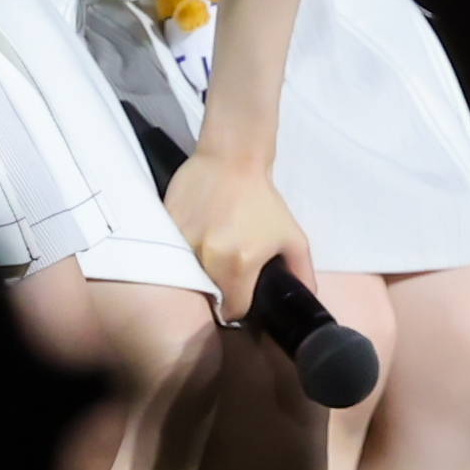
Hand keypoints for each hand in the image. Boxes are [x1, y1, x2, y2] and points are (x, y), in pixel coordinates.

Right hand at [165, 148, 305, 319]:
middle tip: (225, 271)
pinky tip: (195, 236)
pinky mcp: (166, 227)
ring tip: (209, 252)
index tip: (239, 294)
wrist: (232, 158)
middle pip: (208, 295)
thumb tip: (304, 298)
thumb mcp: (292, 237)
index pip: (232, 311)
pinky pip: (170, 253)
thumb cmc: (262, 200)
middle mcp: (207, 261)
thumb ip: (301, 272)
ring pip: (187, 276)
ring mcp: (182, 244)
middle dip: (217, 289)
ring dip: (197, 271)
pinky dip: (181, 251)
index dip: (238, 305)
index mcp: (239, 267)